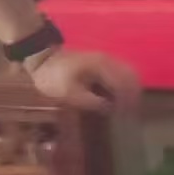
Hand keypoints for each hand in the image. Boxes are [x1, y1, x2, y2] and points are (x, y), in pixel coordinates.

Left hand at [25, 48, 141, 111]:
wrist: (40, 59)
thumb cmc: (53, 77)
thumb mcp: (69, 93)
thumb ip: (91, 101)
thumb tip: (109, 108)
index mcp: (102, 66)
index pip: (124, 84)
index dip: (127, 101)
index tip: (126, 115)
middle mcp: (108, 60)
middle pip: (131, 75)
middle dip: (133, 93)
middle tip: (131, 110)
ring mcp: (104, 59)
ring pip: (127, 72)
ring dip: (129, 88)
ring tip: (126, 104)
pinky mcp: (100, 62)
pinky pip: (119, 71)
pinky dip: (122, 83)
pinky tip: (117, 95)